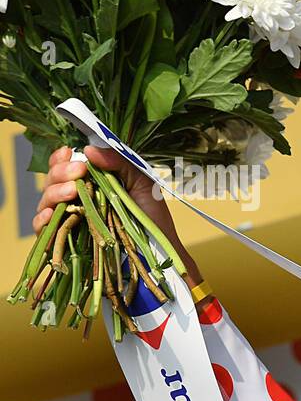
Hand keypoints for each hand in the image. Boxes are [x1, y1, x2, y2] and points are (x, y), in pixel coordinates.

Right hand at [33, 145, 200, 280]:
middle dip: (60, 172)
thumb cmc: (152, 216)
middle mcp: (76, 200)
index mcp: (90, 183)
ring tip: (72, 191)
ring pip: (46, 201)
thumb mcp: (141, 183)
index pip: (65, 166)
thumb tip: (89, 150)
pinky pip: (45, 230)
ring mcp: (71, 220)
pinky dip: (42, 220)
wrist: (159, 250)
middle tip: (79, 171)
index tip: (68, 152)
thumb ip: (118, 163)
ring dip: (54, 192)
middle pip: (52, 180)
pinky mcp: (67, 242)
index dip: (61, 158)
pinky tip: (52, 214)